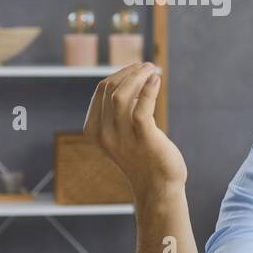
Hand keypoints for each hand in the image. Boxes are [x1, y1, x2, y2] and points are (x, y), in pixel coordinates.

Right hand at [83, 62, 186, 197]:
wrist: (158, 188)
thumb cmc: (144, 158)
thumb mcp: (124, 134)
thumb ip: (121, 113)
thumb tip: (132, 82)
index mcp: (94, 130)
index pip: (100, 91)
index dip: (119, 75)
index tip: (136, 68)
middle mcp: (104, 133)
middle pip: (109, 89)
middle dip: (129, 72)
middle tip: (147, 65)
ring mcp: (122, 136)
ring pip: (122, 95)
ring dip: (137, 76)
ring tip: (151, 68)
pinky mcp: (143, 138)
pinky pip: (142, 107)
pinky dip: (148, 89)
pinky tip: (156, 80)